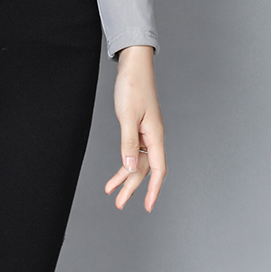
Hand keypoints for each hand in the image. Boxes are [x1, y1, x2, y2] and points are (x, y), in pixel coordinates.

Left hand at [105, 45, 166, 210]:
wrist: (133, 65)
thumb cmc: (132, 86)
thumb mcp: (127, 116)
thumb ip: (128, 143)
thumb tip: (131, 168)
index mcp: (155, 135)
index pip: (158, 169)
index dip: (154, 189)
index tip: (148, 206)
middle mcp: (153, 137)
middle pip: (145, 169)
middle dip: (132, 187)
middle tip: (119, 204)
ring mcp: (146, 132)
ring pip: (137, 161)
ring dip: (125, 177)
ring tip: (112, 192)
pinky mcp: (138, 126)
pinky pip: (133, 150)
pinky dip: (124, 160)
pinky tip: (117, 168)